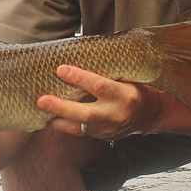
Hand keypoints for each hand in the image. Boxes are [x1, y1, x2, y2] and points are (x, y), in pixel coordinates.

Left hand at [37, 65, 162, 140]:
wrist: (150, 115)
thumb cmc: (135, 88)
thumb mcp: (127, 76)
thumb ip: (106, 71)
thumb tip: (77, 53)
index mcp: (124, 95)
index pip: (99, 86)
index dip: (79, 77)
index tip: (60, 69)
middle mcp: (115, 114)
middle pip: (85, 113)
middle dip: (61, 107)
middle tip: (42, 100)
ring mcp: (107, 129)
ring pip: (79, 128)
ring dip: (57, 120)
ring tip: (39, 112)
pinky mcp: (101, 137)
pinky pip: (79, 132)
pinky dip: (63, 125)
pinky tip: (48, 118)